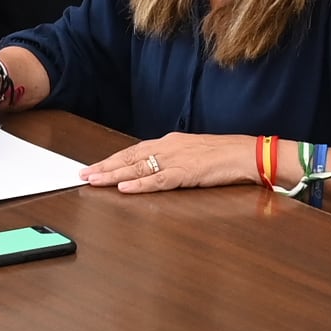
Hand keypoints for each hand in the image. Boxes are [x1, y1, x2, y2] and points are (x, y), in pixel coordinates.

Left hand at [79, 131, 272, 193]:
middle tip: (84, 174)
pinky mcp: (187, 174)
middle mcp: (169, 148)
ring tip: (95, 181)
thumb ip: (174, 160)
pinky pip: (158, 180)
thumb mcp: (194, 154)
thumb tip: (156, 168)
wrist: (247, 154)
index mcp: (170, 142)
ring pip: (139, 169)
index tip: (95, 166)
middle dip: (105, 167)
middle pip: (130, 158)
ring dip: (114, 176)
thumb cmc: (225, 155)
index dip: (112, 160)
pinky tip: (124, 188)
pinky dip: (140, 185)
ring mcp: (177, 160)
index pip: (134, 151)